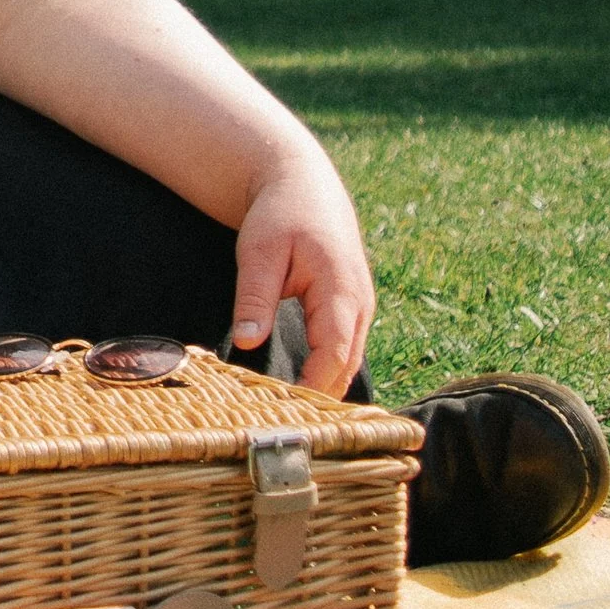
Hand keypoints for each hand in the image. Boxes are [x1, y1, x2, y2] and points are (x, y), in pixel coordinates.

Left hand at [228, 146, 376, 392]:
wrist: (302, 183)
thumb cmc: (280, 214)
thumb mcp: (259, 250)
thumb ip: (255, 297)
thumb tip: (248, 343)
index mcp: (341, 290)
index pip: (333, 356)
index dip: (313, 388)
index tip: (287, 415)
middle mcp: (360, 305)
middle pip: (345, 368)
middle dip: (320, 398)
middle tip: (284, 425)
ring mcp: (361, 308)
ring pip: (347, 362)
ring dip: (324, 387)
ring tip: (288, 415)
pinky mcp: (352, 310)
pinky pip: (343, 350)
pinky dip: (326, 370)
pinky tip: (299, 388)